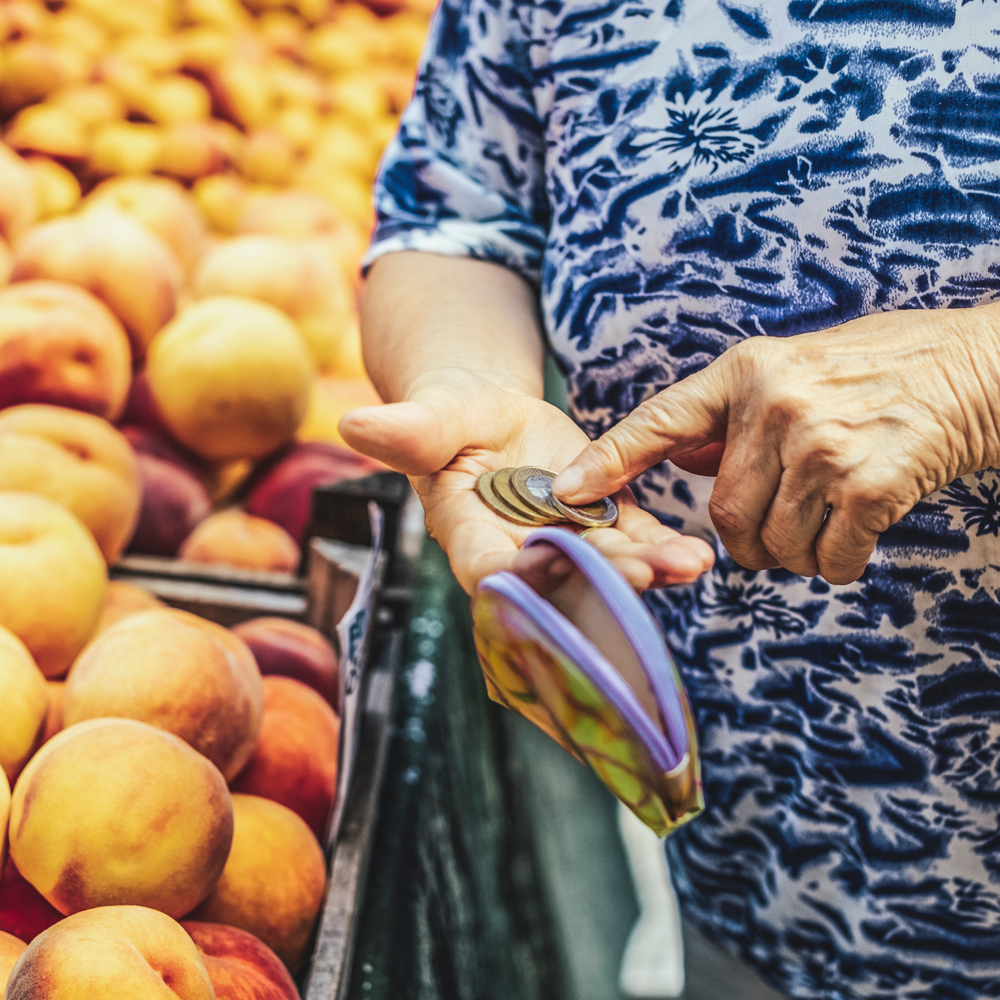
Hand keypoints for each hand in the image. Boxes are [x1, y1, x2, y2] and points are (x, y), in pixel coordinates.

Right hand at [339, 368, 714, 593]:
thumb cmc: (451, 418)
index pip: (488, 568)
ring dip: (646, 571)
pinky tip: (697, 554)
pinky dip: (664, 550)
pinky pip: (635, 542)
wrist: (493, 421)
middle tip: (641, 573)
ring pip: (605, 568)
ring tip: (687, 564)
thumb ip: (408, 430)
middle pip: (560, 580)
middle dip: (599, 580)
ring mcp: (566, 544)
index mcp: (470, 534)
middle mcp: (520, 553)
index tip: (543, 562)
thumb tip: (351, 424)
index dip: (515, 574)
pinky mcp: (604, 526)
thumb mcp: (433, 418)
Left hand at [553, 308, 999, 584]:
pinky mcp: (869, 484)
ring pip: (770, 544)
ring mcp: (821, 444)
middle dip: (742, 543)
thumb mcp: (788, 368)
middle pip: (722, 514)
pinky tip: (854, 536)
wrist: (976, 369)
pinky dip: (835, 565)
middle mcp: (774, 404)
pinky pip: (827, 559)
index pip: (659, 421)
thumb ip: (729, 414)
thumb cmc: (877, 372)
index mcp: (746, 370)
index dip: (609, 461)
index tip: (566, 493)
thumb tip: (674, 453)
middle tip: (769, 537)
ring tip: (821, 527)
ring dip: (790, 557)